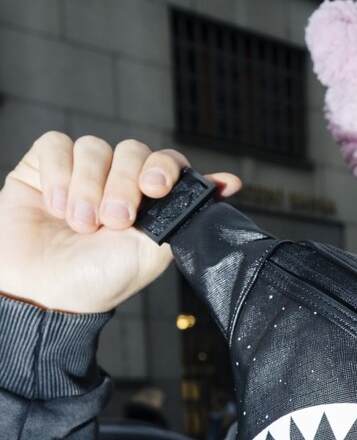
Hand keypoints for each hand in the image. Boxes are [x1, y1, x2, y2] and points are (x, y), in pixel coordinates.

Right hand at [0, 132, 241, 313]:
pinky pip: (55, 145)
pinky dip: (58, 175)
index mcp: (148, 202)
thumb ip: (185, 214)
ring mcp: (80, 173)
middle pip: (132, 151)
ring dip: (88, 187)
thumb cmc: (99, 280)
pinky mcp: (43, 168)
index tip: (156, 188)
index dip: (165, 167)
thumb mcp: (153, 252)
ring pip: (93, 148)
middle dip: (125, 184)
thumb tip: (230, 182)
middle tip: (114, 220)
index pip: (166, 162)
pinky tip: (56, 207)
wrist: (47, 294)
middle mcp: (116, 182)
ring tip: (81, 225)